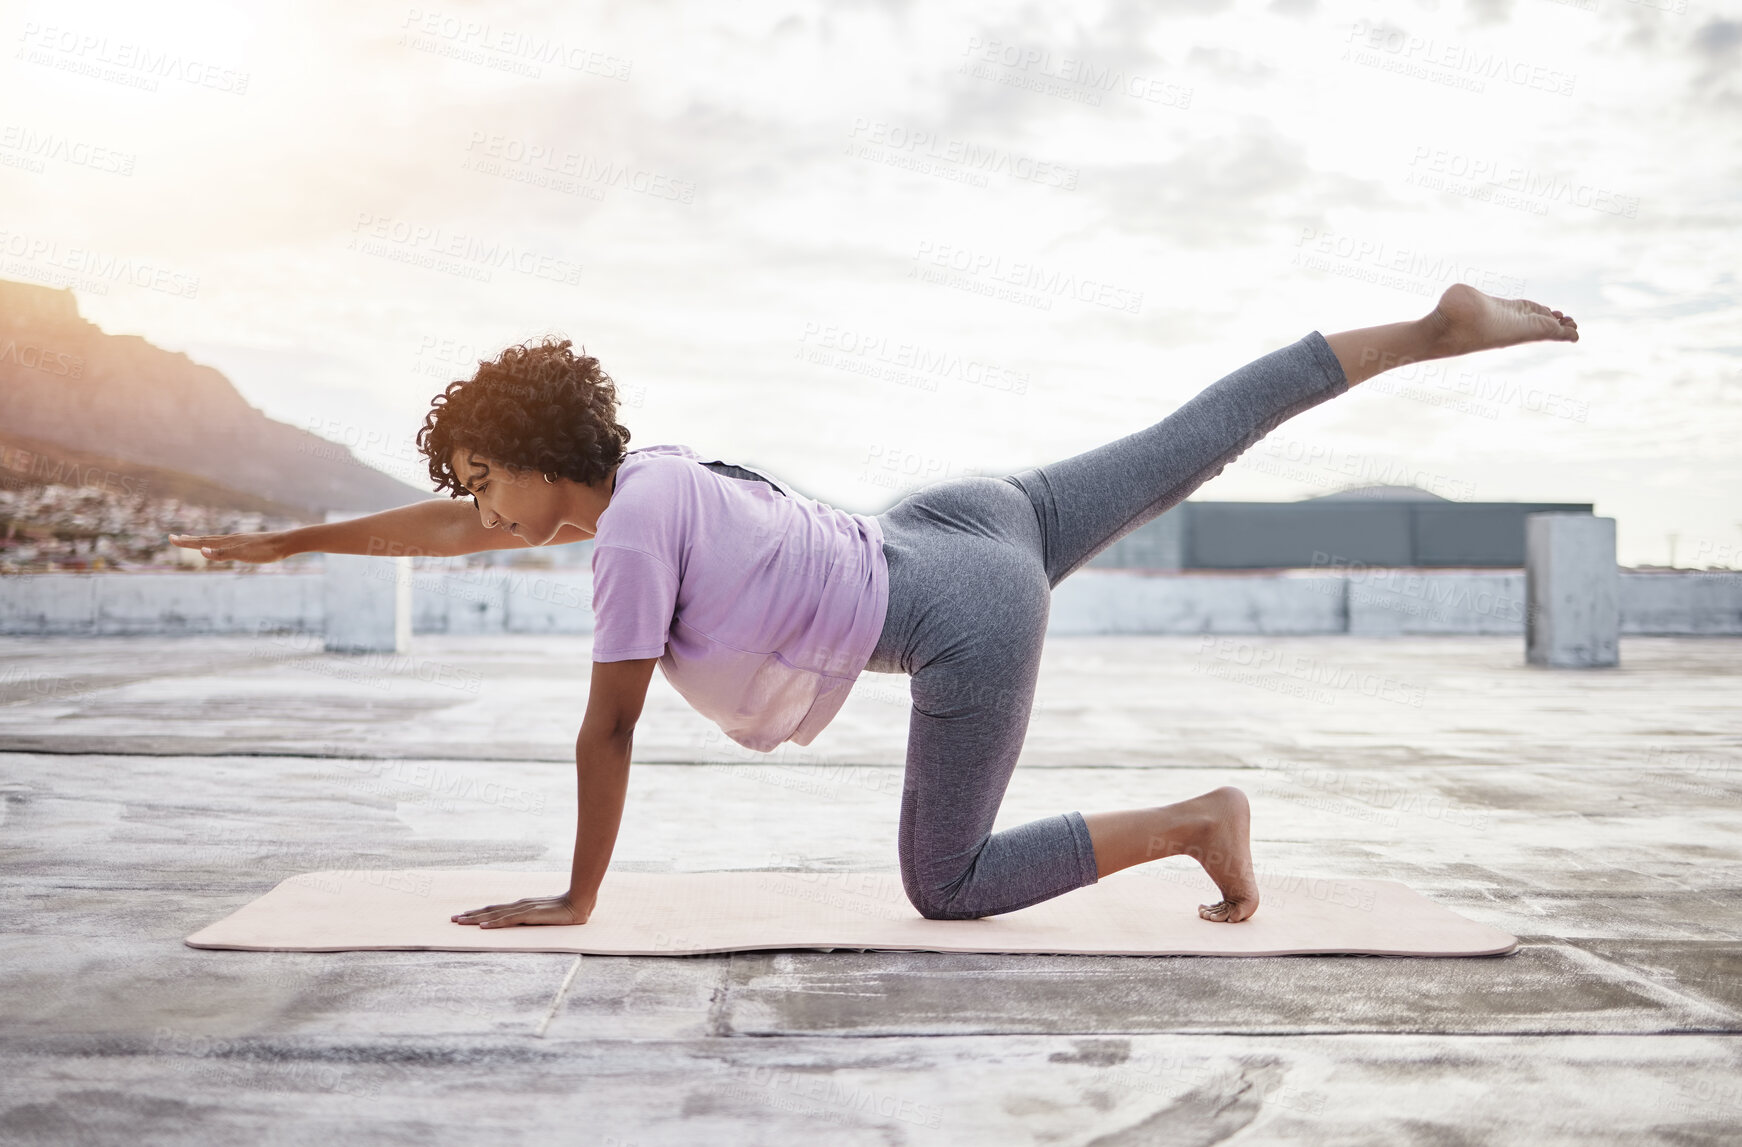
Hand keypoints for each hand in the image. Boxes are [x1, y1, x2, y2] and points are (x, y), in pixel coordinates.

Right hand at [167, 530, 292, 563]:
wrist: (285, 543)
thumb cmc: (265, 550)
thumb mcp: (243, 554)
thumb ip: (222, 554)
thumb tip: (201, 552)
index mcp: (227, 542)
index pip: (201, 542)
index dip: (186, 542)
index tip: (170, 538)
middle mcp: (231, 539)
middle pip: (205, 539)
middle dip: (189, 540)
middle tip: (174, 538)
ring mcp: (239, 540)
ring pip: (216, 540)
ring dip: (202, 541)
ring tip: (193, 540)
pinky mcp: (248, 543)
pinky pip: (227, 543)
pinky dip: (218, 544)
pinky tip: (221, 546)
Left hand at [451, 892, 591, 927]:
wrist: (580, 902)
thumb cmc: (566, 908)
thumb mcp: (546, 913)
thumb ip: (536, 916)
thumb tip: (528, 920)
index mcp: (522, 905)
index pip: (496, 909)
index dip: (479, 912)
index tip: (464, 915)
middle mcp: (519, 905)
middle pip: (490, 910)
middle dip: (470, 915)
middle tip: (452, 919)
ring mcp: (524, 909)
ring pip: (495, 914)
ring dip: (476, 919)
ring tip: (460, 922)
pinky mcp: (530, 915)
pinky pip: (508, 921)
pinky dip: (494, 923)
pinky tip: (483, 927)